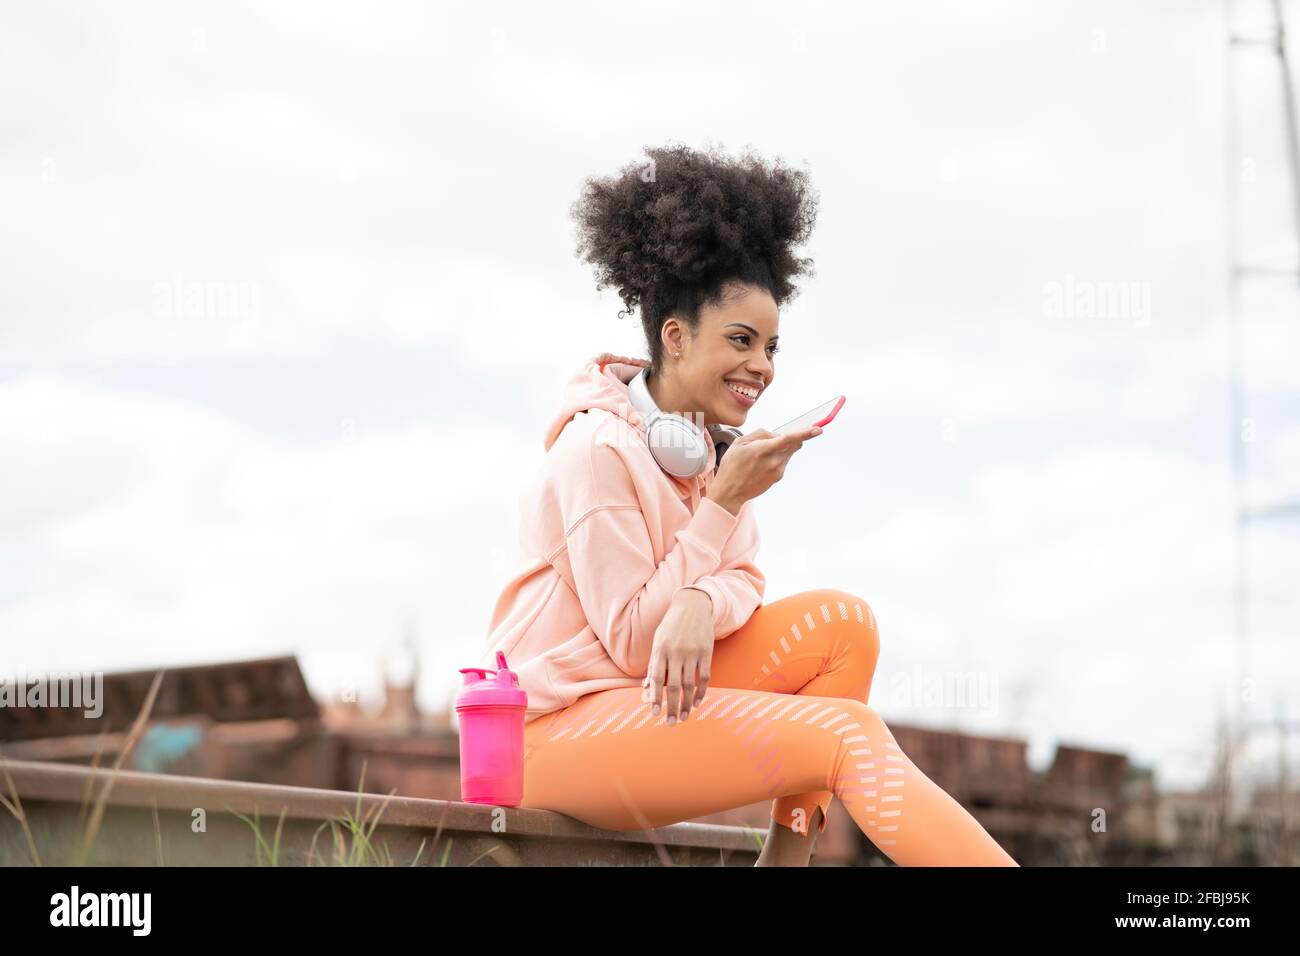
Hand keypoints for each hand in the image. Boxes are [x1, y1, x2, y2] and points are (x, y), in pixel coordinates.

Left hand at [643, 589, 713, 725]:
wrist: (693, 605)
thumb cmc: (671, 626)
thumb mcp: (658, 641)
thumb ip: (653, 664)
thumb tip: (646, 687)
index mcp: (661, 650)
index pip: (657, 679)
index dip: (656, 698)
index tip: (655, 714)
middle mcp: (676, 652)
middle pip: (674, 685)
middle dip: (671, 706)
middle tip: (670, 723)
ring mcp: (693, 652)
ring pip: (690, 684)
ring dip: (686, 703)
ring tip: (683, 717)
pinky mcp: (707, 652)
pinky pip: (705, 677)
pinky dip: (701, 692)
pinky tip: (696, 703)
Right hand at [708, 425, 822, 514]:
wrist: (730, 492)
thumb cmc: (732, 466)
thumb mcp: (739, 443)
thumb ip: (760, 433)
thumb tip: (776, 434)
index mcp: (762, 450)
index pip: (788, 439)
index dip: (804, 433)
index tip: (818, 429)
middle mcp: (773, 461)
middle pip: (794, 444)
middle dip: (789, 438)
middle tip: (770, 442)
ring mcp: (777, 471)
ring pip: (789, 452)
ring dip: (780, 449)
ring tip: (759, 458)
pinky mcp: (778, 477)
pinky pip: (783, 462)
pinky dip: (776, 459)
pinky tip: (760, 466)